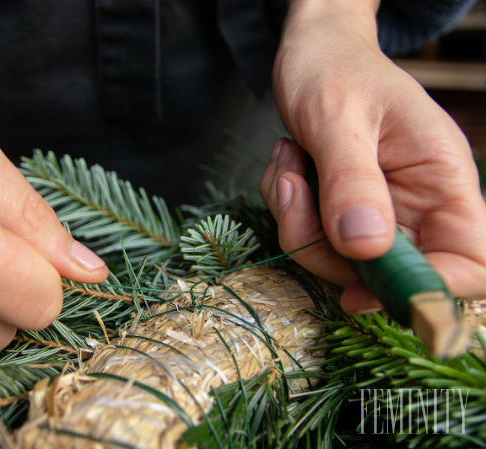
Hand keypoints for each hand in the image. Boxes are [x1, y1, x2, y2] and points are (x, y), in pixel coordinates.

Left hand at [260, 0, 485, 312]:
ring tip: (289, 163)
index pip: (469, 259)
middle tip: (294, 187)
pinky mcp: (343, 212)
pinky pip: (311, 238)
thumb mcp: (338, 119)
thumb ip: (352, 181)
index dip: (428, 289)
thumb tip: (366, 248)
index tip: (361, 290)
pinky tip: (287, 164)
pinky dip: (287, 209)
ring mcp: (377, 212)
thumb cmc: (334, 71)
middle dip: (323, 246)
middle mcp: (416, 205)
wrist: (312, 53)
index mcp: (442, 179)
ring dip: (296, 220)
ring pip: (337, 260)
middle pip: (384, 273)